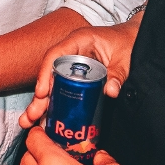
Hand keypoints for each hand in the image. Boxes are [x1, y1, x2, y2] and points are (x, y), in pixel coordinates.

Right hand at [19, 13, 143, 128]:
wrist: (134, 41)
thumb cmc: (127, 43)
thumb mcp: (125, 58)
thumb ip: (118, 74)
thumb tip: (110, 91)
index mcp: (78, 41)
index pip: (55, 55)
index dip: (45, 74)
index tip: (41, 94)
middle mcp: (70, 54)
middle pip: (49, 75)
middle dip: (39, 98)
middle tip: (30, 116)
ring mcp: (71, 67)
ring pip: (53, 86)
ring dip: (42, 105)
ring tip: (29, 123)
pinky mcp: (76, 79)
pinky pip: (62, 92)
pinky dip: (55, 106)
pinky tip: (47, 122)